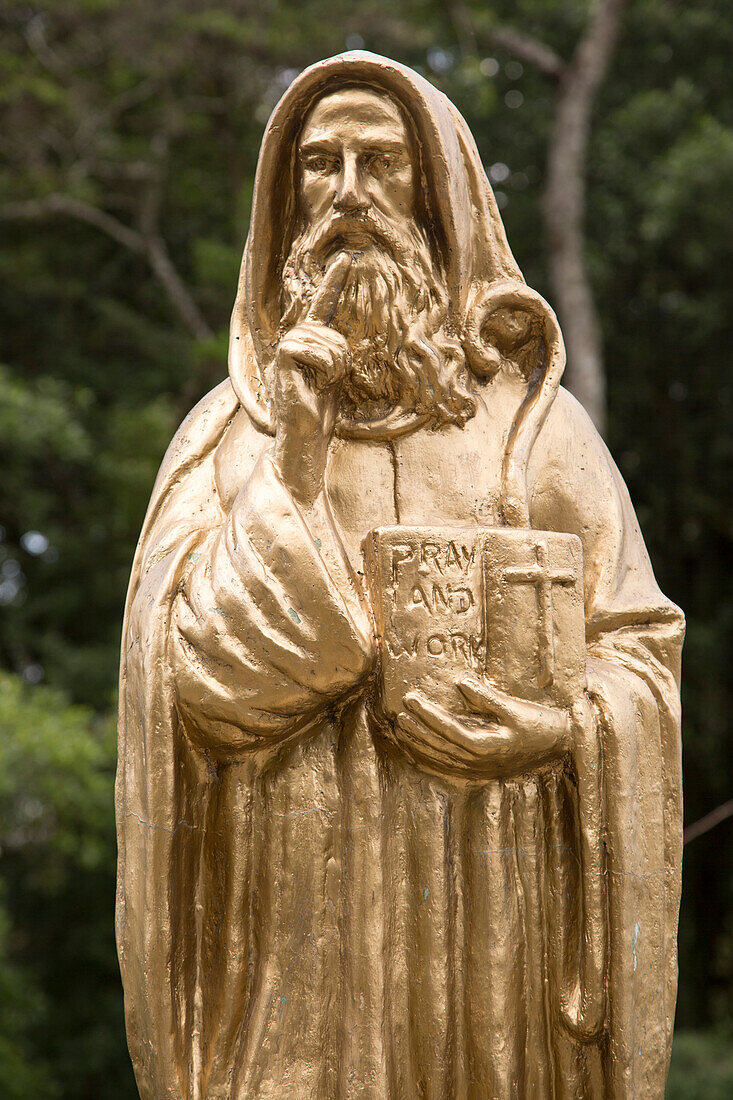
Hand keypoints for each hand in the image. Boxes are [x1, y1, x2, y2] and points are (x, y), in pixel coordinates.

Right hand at [272, 254, 351, 506]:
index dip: (333, 282)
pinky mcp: (283, 357)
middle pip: (329, 328)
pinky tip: (317, 384)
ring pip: (325, 338)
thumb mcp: (334, 379)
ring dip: (335, 364)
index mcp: (306, 345)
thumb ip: (335, 355)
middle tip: (332, 381)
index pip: (320, 307)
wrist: (304, 439)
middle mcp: (293, 342)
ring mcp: (285, 349)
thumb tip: (344, 344)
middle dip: (341, 355)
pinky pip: (314, 348)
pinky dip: (325, 367)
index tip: (346, 259)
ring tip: (324, 384)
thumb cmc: (320, 416)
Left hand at [393, 675, 573, 778]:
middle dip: (416, 728)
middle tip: (399, 712)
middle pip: (439, 745)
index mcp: (486, 745)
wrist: (562, 746)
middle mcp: (478, 761)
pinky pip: (448, 767)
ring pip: (440, 758)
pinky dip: (430, 759)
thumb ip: (486, 697)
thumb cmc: (540, 724)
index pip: (447, 729)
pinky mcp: (481, 769)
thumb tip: (460, 683)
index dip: (427, 714)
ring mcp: (479, 768)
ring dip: (418, 744)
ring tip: (400, 728)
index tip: (411, 699)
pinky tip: (416, 751)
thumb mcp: (515, 708)